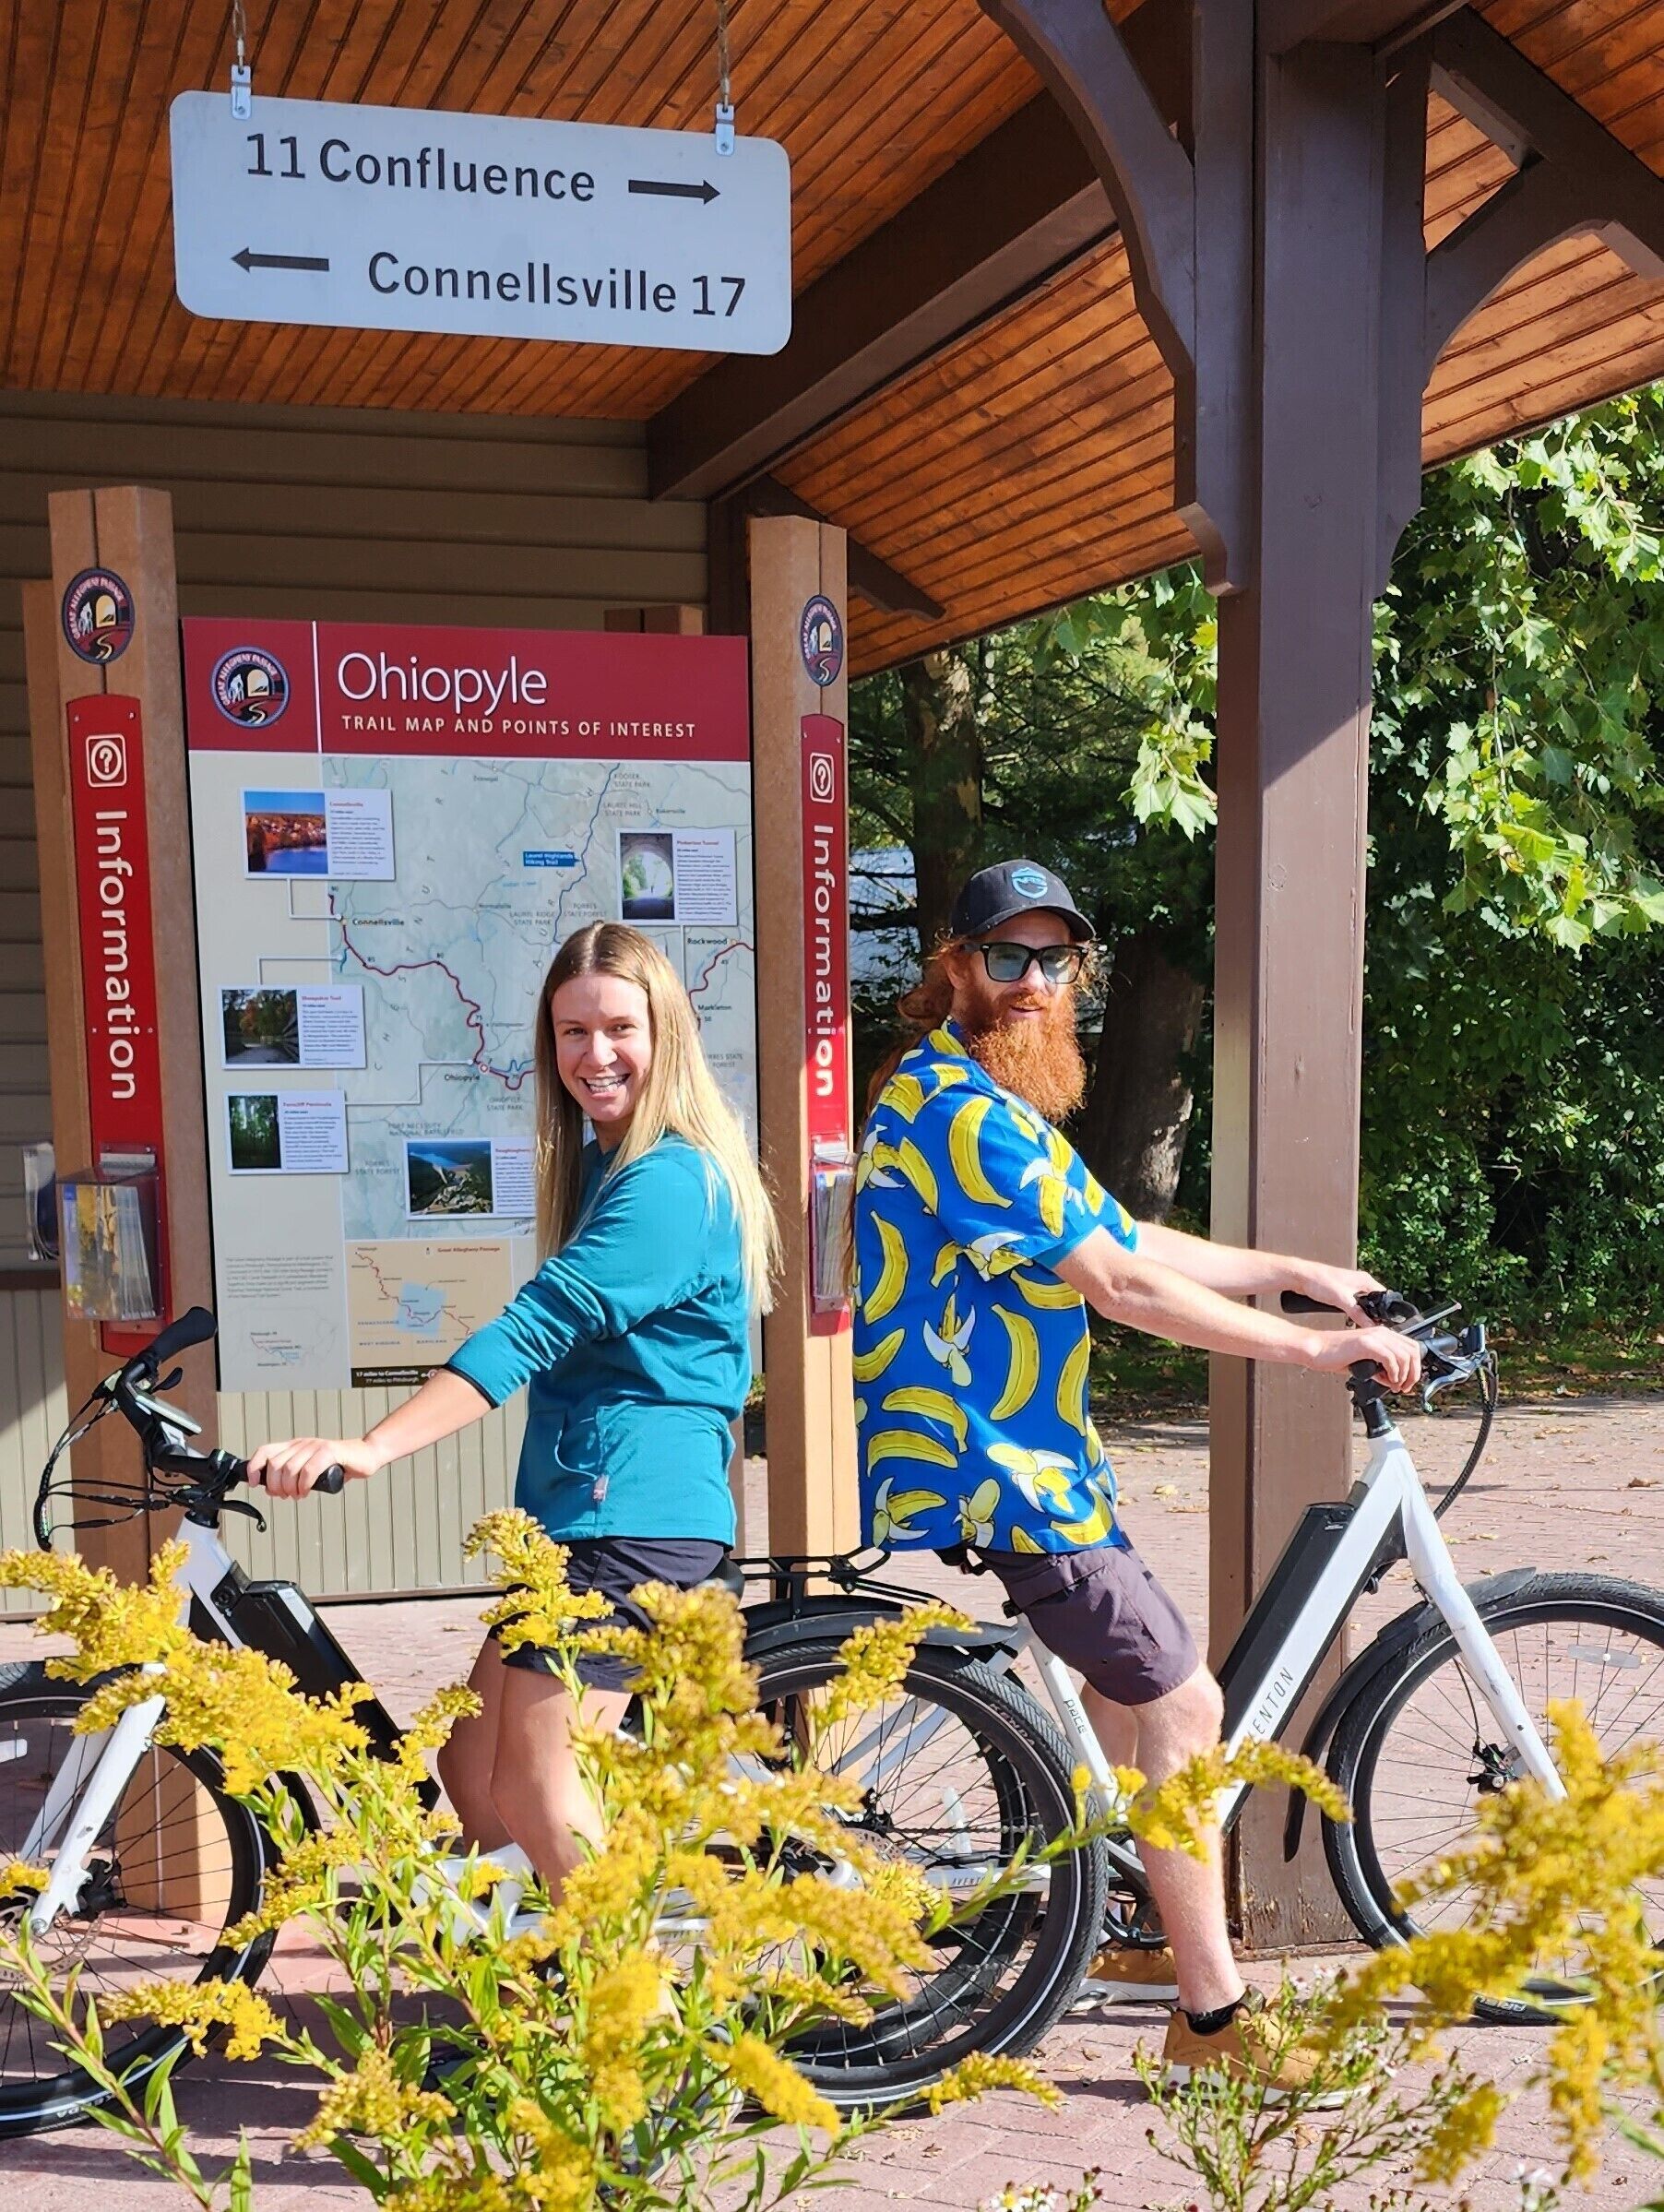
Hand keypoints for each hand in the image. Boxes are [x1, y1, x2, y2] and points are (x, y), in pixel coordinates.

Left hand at [246, 1436, 383, 1499]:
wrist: (366, 1454)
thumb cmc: (340, 1463)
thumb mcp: (311, 1469)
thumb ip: (293, 1477)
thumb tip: (272, 1490)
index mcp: (295, 1446)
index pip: (265, 1451)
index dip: (254, 1467)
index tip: (253, 1483)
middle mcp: (302, 1444)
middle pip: (274, 1465)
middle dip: (275, 1486)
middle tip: (284, 1496)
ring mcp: (315, 1446)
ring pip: (289, 1469)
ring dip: (289, 1488)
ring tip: (296, 1495)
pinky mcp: (329, 1451)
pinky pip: (308, 1470)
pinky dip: (303, 1485)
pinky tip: (305, 1492)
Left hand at [1288, 1260, 1385, 1325]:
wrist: (1301, 1276)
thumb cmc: (1319, 1281)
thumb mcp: (1341, 1300)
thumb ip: (1357, 1313)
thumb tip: (1370, 1326)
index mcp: (1365, 1280)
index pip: (1384, 1297)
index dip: (1386, 1312)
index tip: (1384, 1324)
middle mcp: (1360, 1282)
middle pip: (1375, 1302)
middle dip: (1374, 1315)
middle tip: (1373, 1328)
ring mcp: (1351, 1286)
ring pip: (1364, 1304)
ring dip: (1363, 1314)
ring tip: (1362, 1326)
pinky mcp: (1342, 1291)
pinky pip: (1354, 1304)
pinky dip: (1354, 1312)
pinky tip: (1351, 1320)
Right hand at [1306, 1325, 1422, 1392]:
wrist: (1317, 1349)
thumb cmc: (1334, 1355)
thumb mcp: (1364, 1363)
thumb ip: (1380, 1369)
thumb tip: (1393, 1381)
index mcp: (1382, 1335)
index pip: (1412, 1348)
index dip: (1415, 1367)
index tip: (1407, 1382)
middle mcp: (1381, 1333)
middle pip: (1413, 1351)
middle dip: (1413, 1373)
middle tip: (1404, 1387)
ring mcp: (1374, 1337)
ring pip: (1405, 1355)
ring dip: (1404, 1375)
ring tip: (1395, 1385)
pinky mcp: (1366, 1344)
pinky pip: (1391, 1358)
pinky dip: (1393, 1372)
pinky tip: (1387, 1380)